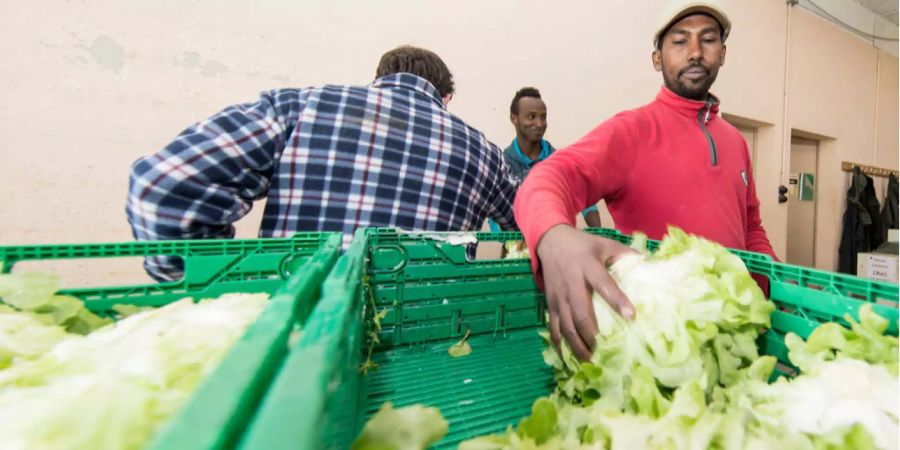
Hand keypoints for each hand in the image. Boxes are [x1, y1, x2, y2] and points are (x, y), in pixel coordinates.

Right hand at [536, 224, 635, 360]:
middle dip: (592, 334)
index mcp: (589, 267)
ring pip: (566, 325)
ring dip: (577, 344)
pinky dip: (559, 343)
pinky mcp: (550, 303)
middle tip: (604, 351)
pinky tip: (567, 356)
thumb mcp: (603, 244)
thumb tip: (648, 263)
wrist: (550, 242)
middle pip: (581, 313)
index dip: (617, 300)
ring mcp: (559, 296)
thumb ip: (624, 253)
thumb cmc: (582, 245)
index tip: (631, 316)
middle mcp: (573, 284)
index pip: (604, 285)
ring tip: (589, 360)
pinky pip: (553, 326)